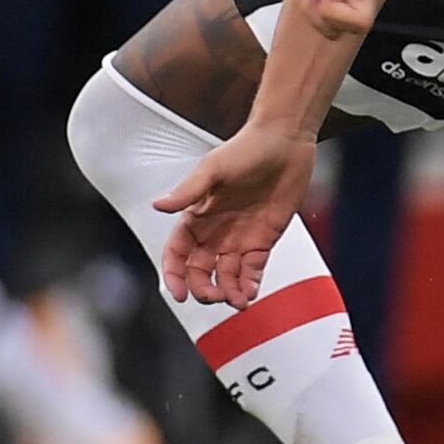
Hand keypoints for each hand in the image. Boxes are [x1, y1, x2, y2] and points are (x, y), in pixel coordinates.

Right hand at [152, 122, 312, 303]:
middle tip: (213, 297)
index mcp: (197, 215)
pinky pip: (253, 270)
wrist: (285, 142)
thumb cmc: (246, 149)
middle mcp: (215, 230)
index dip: (174, 274)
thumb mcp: (213, 169)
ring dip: (229, 292)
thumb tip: (158, 205)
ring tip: (237, 301)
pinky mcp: (264, 239)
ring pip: (227, 275)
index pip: (178, 252)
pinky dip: (250, 285)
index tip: (178, 293)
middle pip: (200, 270)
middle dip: (203, 288)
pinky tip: (251, 293)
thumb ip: (187, 191)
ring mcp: (240, 237)